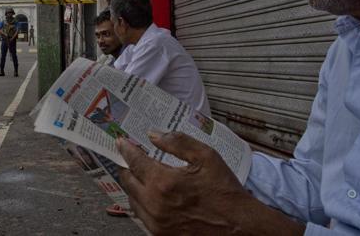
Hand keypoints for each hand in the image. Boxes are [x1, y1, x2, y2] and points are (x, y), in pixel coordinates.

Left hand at [117, 132, 303, 235]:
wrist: (238, 225)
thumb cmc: (223, 190)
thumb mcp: (206, 156)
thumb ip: (177, 141)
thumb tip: (154, 134)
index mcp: (163, 182)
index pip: (134, 161)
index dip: (126, 149)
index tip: (121, 142)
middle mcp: (154, 203)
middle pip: (127, 181)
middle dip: (126, 166)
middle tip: (128, 157)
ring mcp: (156, 222)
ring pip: (132, 199)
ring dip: (132, 185)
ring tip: (138, 175)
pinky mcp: (160, 234)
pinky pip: (141, 215)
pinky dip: (141, 202)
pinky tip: (149, 195)